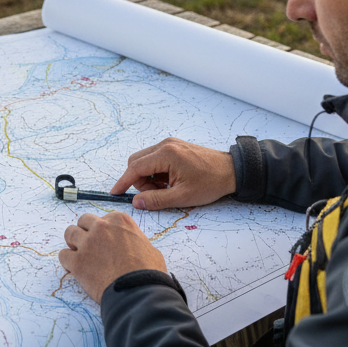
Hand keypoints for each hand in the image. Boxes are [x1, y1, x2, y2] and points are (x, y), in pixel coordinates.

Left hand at [59, 212, 166, 303]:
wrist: (139, 292)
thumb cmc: (148, 273)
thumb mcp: (149, 248)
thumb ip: (135, 241)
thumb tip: (133, 246)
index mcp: (120, 221)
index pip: (103, 218)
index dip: (104, 231)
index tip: (106, 241)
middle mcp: (101, 227)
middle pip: (83, 221)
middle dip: (86, 231)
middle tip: (90, 246)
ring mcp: (87, 243)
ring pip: (69, 233)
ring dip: (73, 243)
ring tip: (80, 254)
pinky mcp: (77, 261)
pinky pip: (63, 255)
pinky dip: (67, 261)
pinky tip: (75, 268)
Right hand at [109, 137, 235, 210]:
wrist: (233, 171)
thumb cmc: (210, 183)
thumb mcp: (183, 196)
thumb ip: (156, 200)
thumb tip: (136, 202)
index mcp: (166, 154)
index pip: (135, 167)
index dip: (123, 182)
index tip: (115, 193)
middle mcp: (165, 145)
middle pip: (137, 161)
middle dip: (138, 180)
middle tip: (153, 195)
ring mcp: (170, 144)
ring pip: (145, 160)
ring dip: (148, 176)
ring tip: (165, 189)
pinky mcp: (174, 146)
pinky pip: (155, 158)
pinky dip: (156, 171)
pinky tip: (169, 182)